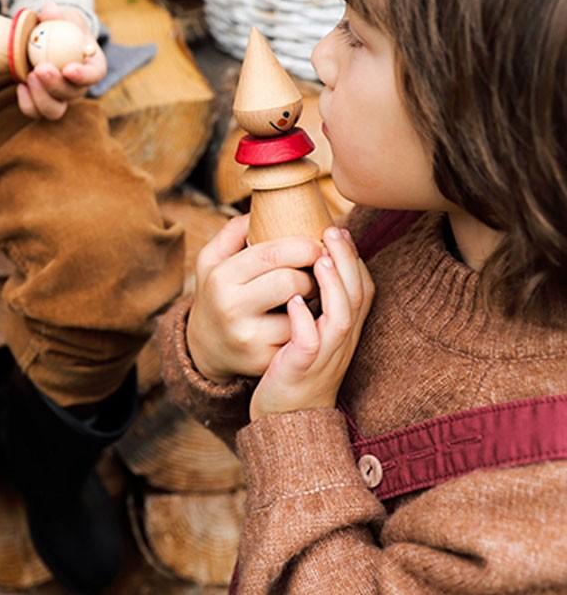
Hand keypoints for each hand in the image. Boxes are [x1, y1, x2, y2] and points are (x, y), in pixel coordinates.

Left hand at [16, 3, 106, 120]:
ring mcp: (61, 98)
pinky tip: (19, 86)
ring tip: (29, 76)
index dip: (83, 76)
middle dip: (56, 85)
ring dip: (41, 98)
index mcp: (93, 66)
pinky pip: (35, 111)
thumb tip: (48, 11)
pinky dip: (26, 103)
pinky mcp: (43, 102)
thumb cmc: (63, 27)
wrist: (49, 40)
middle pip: (72, 94)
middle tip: (41, 69)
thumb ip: (57, 14)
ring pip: (54, 110)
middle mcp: (80, 87)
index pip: (94, 75)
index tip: (68, 68)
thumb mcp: (64, 16)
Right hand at [186, 214, 321, 382]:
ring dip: (315, 300)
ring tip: (311, 292)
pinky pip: (302, 337)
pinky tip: (306, 317)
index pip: (271, 253)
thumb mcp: (212, 260)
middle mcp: (231, 307)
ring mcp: (248, 337)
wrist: (204, 348)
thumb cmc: (217, 293)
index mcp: (220, 276)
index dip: (303, 246)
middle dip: (312, 273)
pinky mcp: (264, 361)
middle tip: (316, 270)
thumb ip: (234, 231)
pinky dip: (309, 324)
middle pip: (290, 282)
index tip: (316, 244)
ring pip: (301, 312)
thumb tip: (265, 205)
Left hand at [249, 226, 374, 419]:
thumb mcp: (315, 335)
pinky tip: (293, 302)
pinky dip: (304, 321)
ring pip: (341, 317)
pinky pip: (308, 343)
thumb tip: (311, 267)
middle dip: (347, 261)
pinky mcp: (301, 369)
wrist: (287, 421)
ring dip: (333, 286)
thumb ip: (319, 306)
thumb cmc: (295, 370)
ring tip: (318, 258)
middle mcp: (340, 342)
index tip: (339, 231)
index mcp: (344, 331)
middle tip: (333, 230)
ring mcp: (324, 356)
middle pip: (357, 296)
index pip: (363, 290)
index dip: (354, 260)